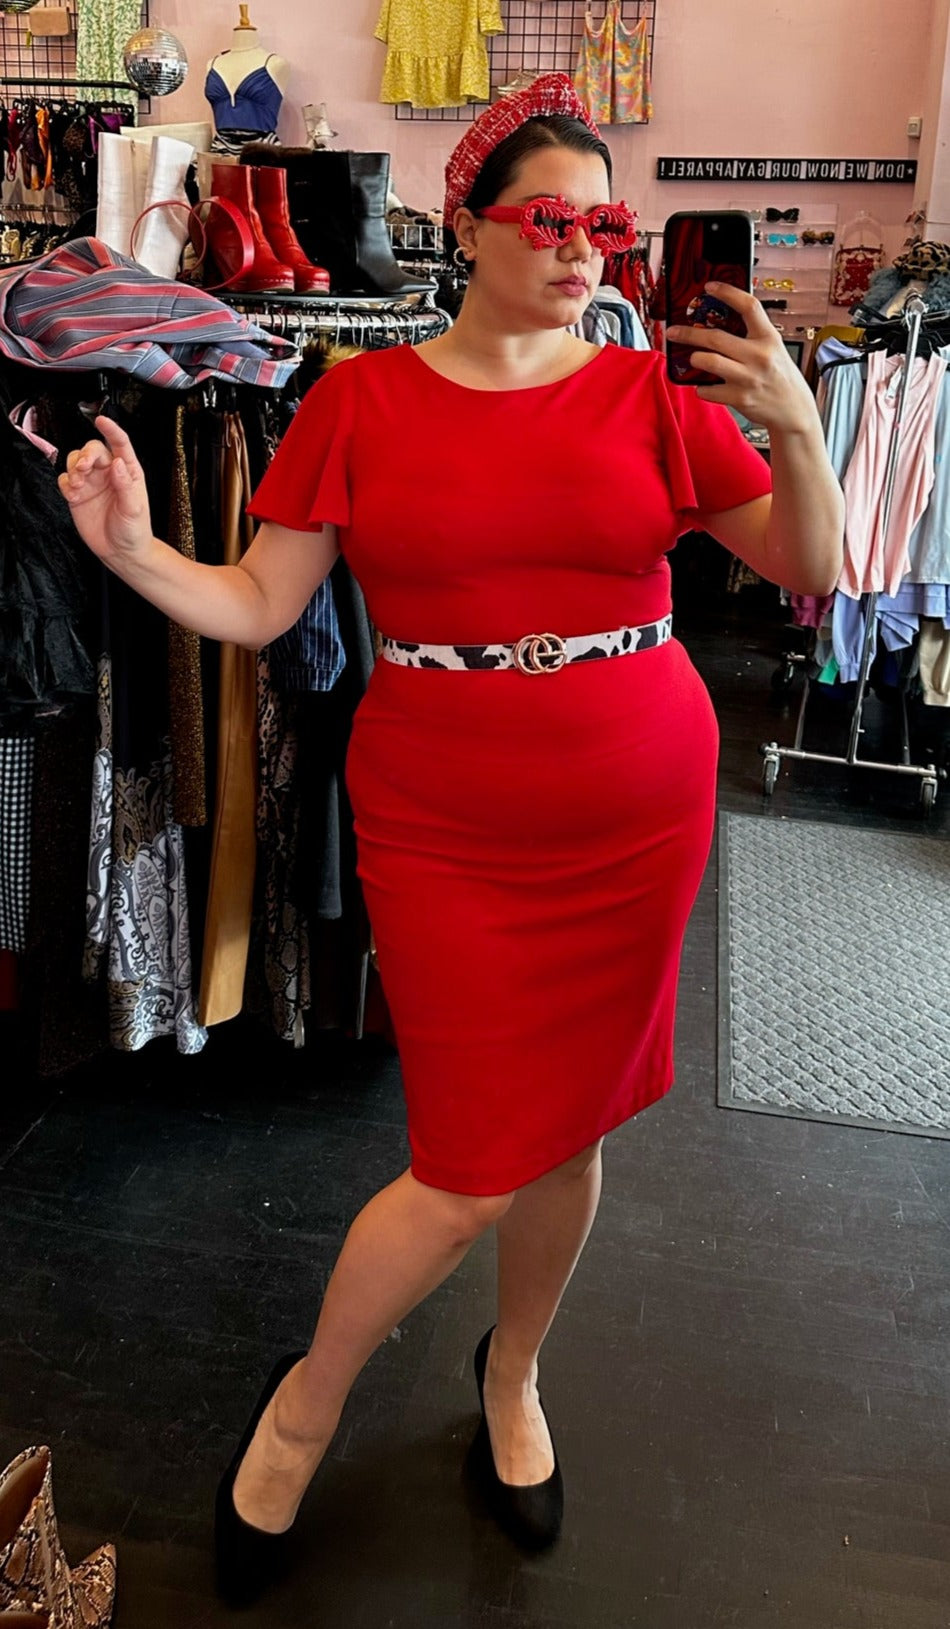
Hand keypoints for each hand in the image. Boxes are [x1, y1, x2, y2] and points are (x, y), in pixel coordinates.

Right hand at [58, 416, 153, 567]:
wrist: (121, 552)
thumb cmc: (134, 530)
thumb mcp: (134, 509)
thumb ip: (125, 485)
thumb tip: (117, 463)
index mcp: (127, 471)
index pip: (119, 444)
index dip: (110, 430)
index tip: (101, 420)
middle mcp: (108, 473)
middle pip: (92, 450)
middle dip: (85, 455)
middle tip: (83, 469)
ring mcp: (91, 483)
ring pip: (75, 460)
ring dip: (73, 467)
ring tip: (79, 483)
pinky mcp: (77, 494)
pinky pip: (65, 479)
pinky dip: (65, 483)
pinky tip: (73, 495)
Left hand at [666, 283, 817, 433]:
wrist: (793, 409)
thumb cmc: (779, 376)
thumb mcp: (773, 349)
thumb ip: (752, 335)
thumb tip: (719, 320)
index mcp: (768, 338)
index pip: (749, 306)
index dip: (727, 292)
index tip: (709, 287)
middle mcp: (759, 356)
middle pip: (716, 337)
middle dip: (688, 333)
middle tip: (673, 332)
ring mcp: (748, 378)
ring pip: (709, 362)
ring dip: (695, 359)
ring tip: (693, 358)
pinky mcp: (739, 398)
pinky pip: (708, 390)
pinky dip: (702, 388)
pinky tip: (705, 386)